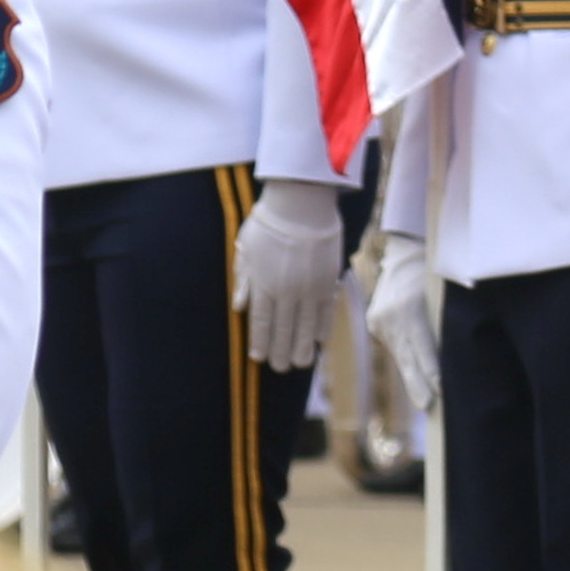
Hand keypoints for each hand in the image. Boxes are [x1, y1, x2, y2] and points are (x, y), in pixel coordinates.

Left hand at [232, 185, 335, 376]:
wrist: (303, 202)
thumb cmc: (269, 222)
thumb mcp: (247, 248)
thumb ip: (244, 279)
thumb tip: (240, 306)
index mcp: (263, 284)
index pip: (261, 322)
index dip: (260, 343)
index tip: (258, 358)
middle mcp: (287, 291)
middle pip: (283, 330)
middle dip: (280, 352)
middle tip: (281, 368)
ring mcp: (310, 288)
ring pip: (306, 326)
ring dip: (302, 348)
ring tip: (301, 364)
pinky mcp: (329, 281)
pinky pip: (326, 311)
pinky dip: (322, 328)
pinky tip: (320, 341)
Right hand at [366, 233, 440, 416]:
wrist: (403, 252)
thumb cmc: (436, 271)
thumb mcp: (446, 292)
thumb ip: (447, 321)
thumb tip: (457, 356)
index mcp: (410, 307)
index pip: (423, 348)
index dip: (433, 373)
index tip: (442, 392)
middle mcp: (391, 316)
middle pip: (407, 359)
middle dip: (419, 386)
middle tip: (429, 408)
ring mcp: (379, 320)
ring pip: (400, 355)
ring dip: (413, 377)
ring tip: (426, 400)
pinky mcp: (374, 322)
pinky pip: (394, 347)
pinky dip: (406, 360)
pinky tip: (416, 377)